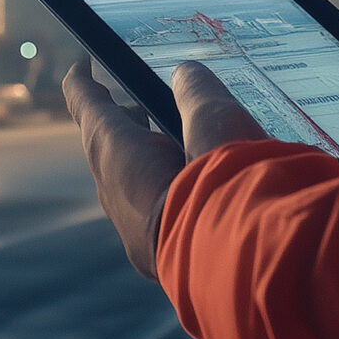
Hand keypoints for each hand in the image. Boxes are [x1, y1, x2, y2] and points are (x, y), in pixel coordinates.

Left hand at [62, 59, 266, 278]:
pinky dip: (169, 190)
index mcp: (117, 156)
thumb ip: (198, 92)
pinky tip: (198, 184)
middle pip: (110, 148)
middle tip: (138, 101)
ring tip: (175, 139)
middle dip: (124, 122)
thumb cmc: (233, 192)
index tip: (82, 64)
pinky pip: (157, 215)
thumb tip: (186, 76)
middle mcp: (117, 197)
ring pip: (134, 186)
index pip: (87, 105)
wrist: (255, 274)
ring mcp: (138, 236)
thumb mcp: (217, 123)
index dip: (82, 80)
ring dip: (149, 159)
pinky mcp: (164, 260)